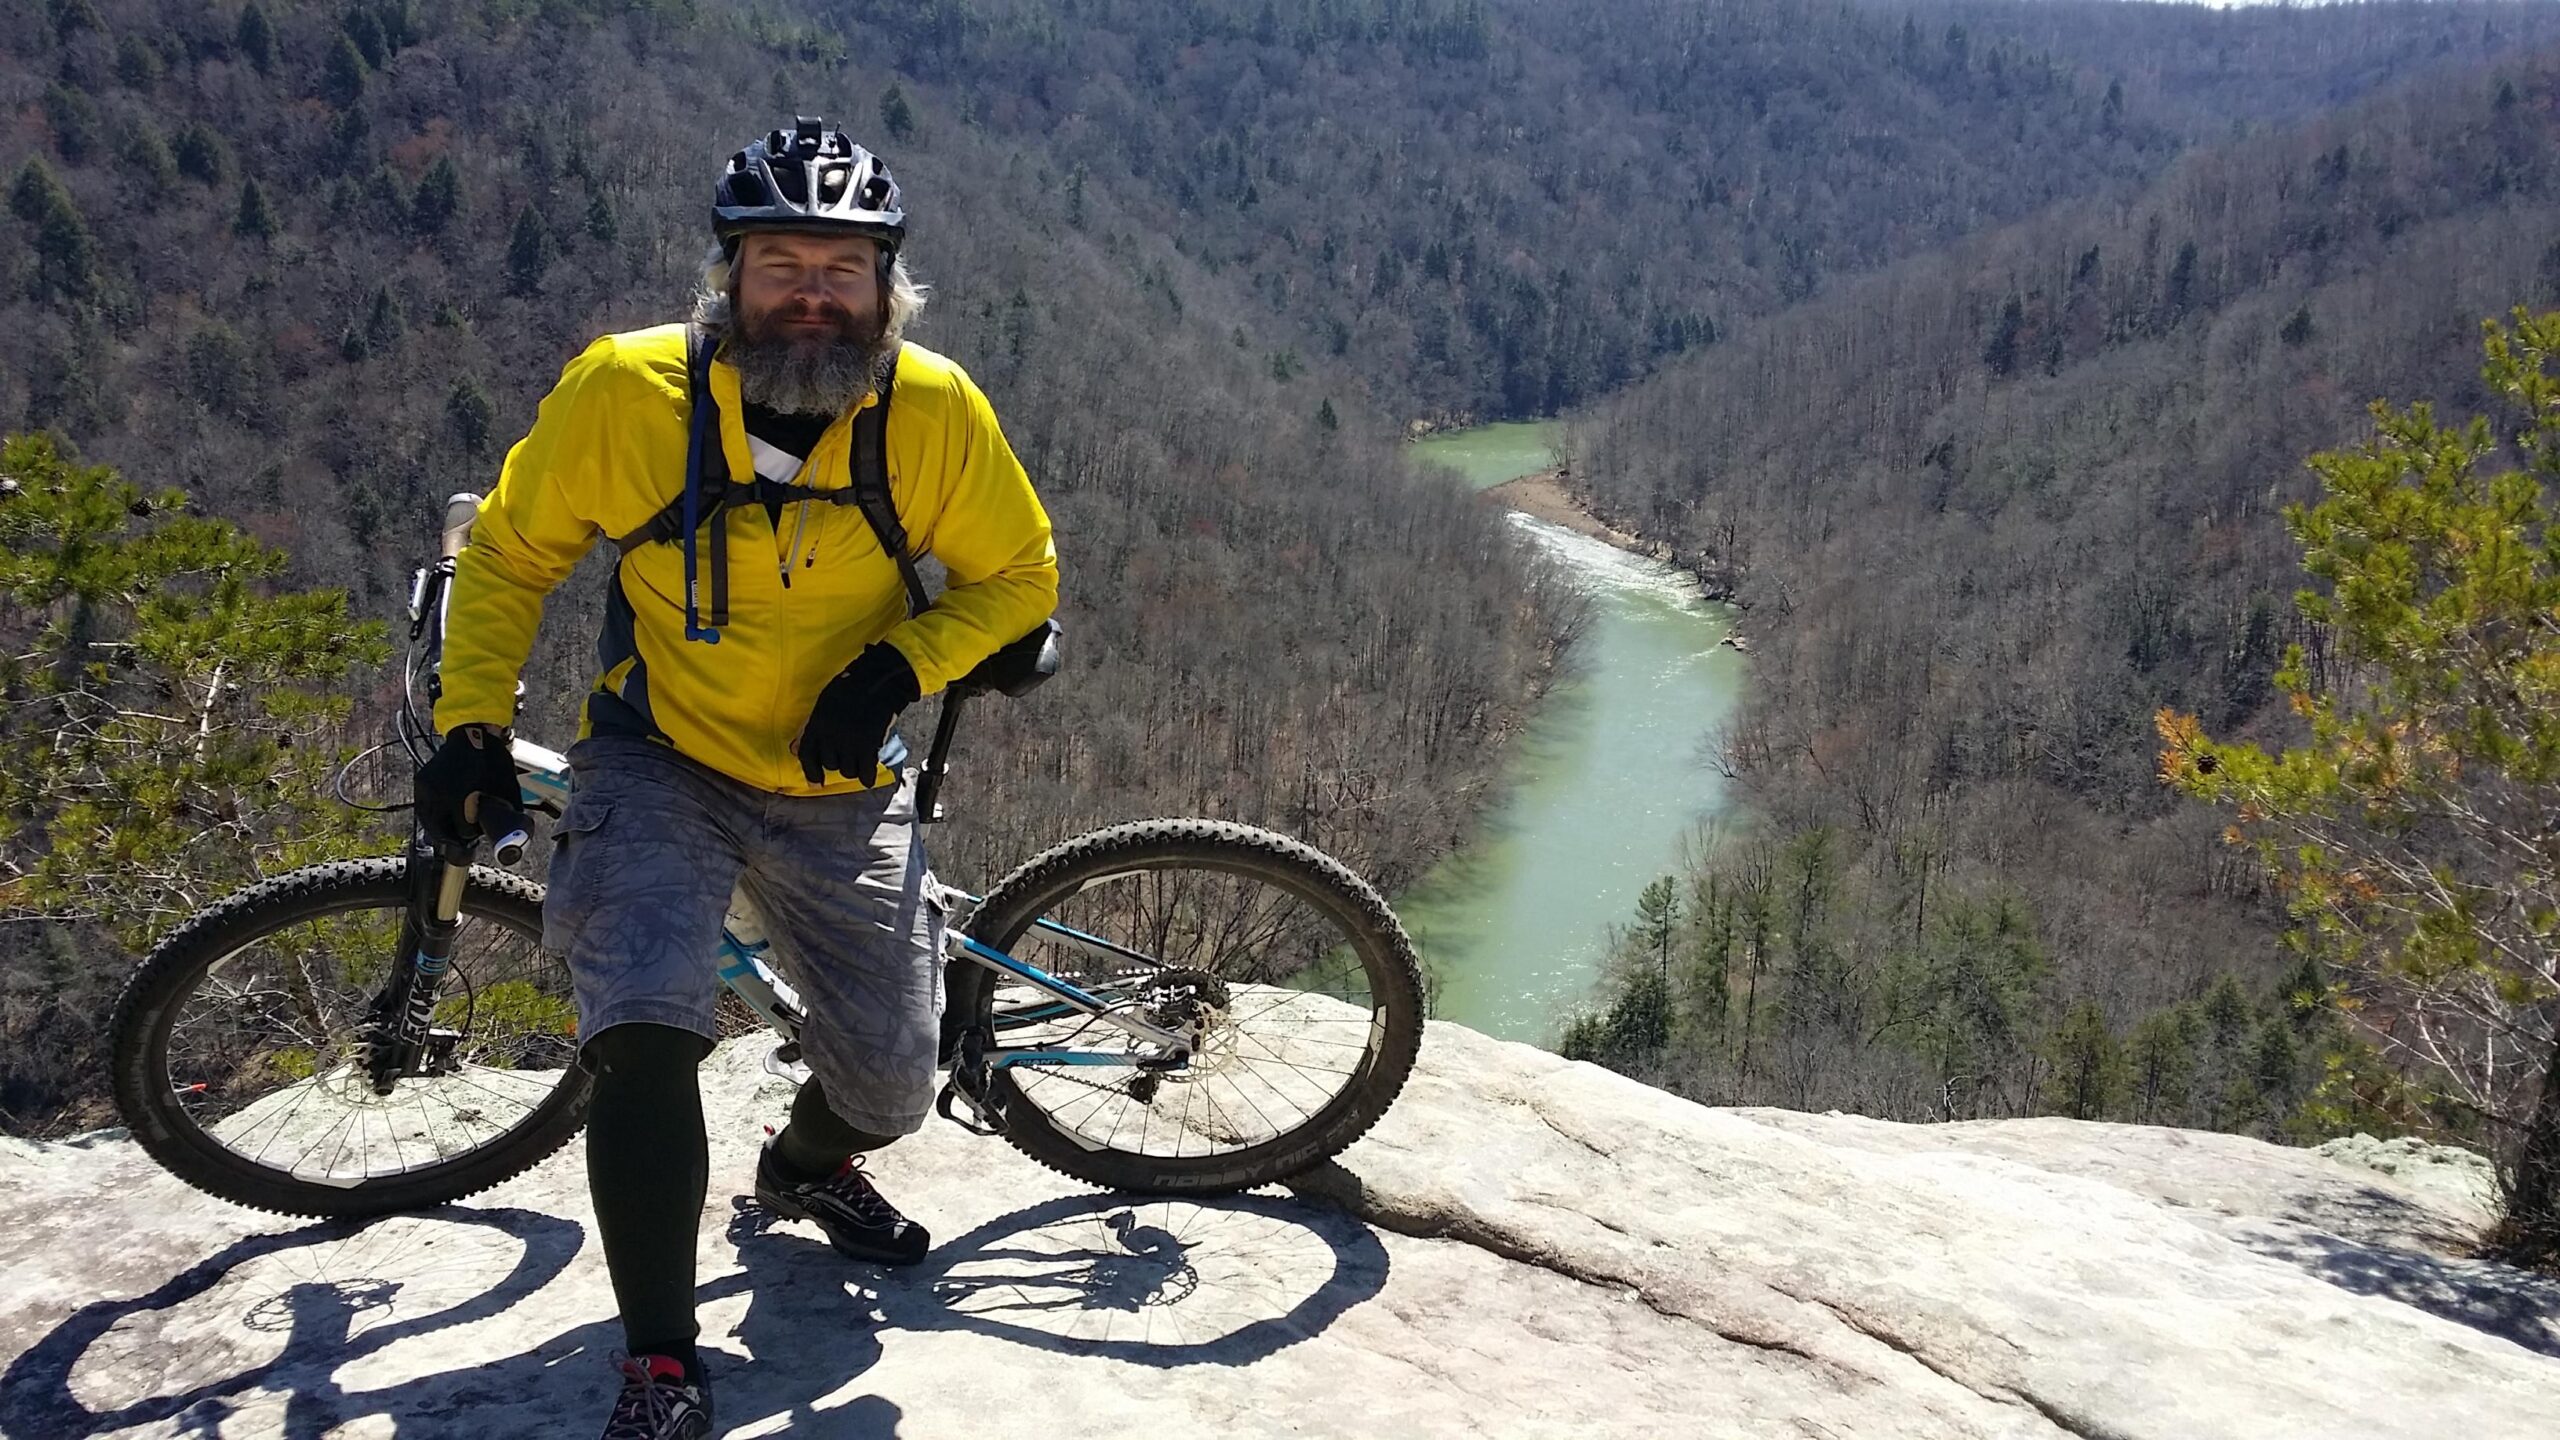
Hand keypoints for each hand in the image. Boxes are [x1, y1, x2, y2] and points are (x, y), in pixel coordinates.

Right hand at [415, 723, 518, 847]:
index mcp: (459, 796)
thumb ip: (508, 809)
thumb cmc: (491, 759)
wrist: (471, 733)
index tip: (477, 832)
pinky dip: (430, 816)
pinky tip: (441, 818)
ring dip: (438, 830)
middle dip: (452, 838)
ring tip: (451, 833)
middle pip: (440, 831)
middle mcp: (438, 794)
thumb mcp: (506, 785)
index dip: (472, 835)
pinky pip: (422, 808)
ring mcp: (426, 788)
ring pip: (428, 821)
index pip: (462, 830)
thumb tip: (514, 829)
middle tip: (462, 841)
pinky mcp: (420, 782)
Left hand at [797, 644, 920, 784]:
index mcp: (818, 722)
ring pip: (847, 770)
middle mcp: (831, 734)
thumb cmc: (851, 687)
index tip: (816, 782)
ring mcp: (851, 740)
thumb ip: (810, 726)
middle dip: (837, 763)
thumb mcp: (824, 703)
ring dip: (853, 769)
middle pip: (829, 764)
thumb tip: (794, 749)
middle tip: (846, 757)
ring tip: (859, 760)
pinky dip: (867, 777)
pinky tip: (869, 776)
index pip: (807, 753)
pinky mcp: (870, 744)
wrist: (879, 678)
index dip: (810, 771)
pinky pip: (866, 770)